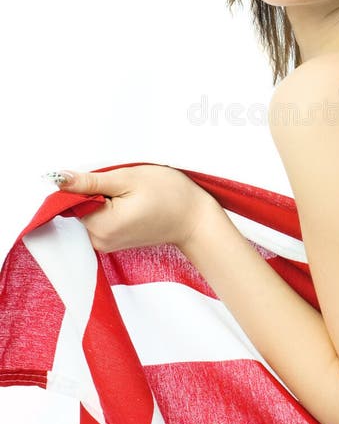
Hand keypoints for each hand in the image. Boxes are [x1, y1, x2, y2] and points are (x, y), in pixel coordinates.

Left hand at [53, 165, 215, 252]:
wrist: (195, 219)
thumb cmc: (169, 195)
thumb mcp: (128, 179)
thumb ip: (90, 182)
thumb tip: (58, 179)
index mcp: (101, 227)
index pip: (73, 199)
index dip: (89, 183)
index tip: (113, 179)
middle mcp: (99, 241)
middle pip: (79, 206)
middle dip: (96, 190)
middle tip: (127, 185)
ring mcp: (106, 244)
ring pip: (90, 211)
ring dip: (104, 198)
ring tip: (133, 195)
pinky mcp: (113, 241)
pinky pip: (100, 218)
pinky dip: (110, 207)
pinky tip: (132, 203)